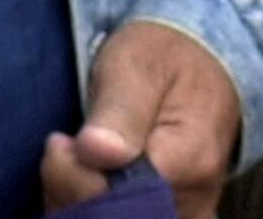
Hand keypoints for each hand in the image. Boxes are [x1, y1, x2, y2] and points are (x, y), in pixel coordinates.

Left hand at [41, 21, 241, 214]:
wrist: (202, 62)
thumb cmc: (164, 59)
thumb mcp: (138, 64)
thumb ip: (120, 110)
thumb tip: (97, 151)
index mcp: (190, 159)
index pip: (119, 196)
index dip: (77, 176)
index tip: (60, 142)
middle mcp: (194, 199)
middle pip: (116, 218)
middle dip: (73, 190)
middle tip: (64, 147)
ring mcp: (187, 214)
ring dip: (79, 200)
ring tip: (77, 156)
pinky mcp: (175, 217)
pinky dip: (93, 209)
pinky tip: (85, 179)